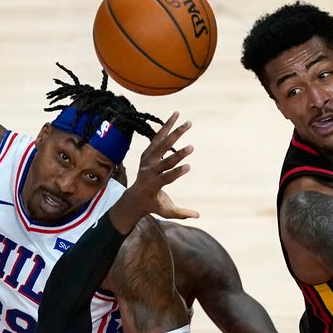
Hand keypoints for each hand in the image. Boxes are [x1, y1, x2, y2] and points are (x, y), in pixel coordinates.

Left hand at [109, 111, 196, 233]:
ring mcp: (147, 160)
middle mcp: (148, 171)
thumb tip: (198, 216)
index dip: (176, 173)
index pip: (166, 178)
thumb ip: (181, 213)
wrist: (134, 197)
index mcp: (153, 185)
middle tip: (192, 147)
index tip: (189, 166)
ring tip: (187, 121)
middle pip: (164, 159)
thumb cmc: (153, 205)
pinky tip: (175, 116)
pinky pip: (157, 138)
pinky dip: (166, 127)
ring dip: (174, 132)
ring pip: (161, 143)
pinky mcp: (147, 153)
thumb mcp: (166, 212)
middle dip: (178, 153)